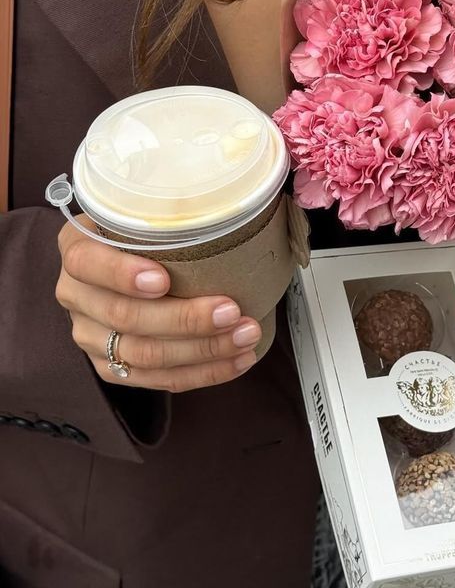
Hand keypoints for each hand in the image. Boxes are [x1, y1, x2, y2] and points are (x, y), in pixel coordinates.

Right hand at [55, 216, 261, 391]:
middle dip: (185, 319)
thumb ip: (176, 212)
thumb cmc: (155, 232)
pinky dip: (204, 372)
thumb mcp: (151, 212)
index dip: (122, 274)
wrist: (133, 264)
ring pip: (144, 354)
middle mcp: (75, 294)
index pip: (86, 262)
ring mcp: (90, 335)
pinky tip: (239, 360)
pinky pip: (157, 379)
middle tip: (232, 311)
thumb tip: (239, 208)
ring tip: (246, 335)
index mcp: (78, 247)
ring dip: (203, 349)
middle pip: (124, 316)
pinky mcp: (111, 367)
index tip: (164, 280)